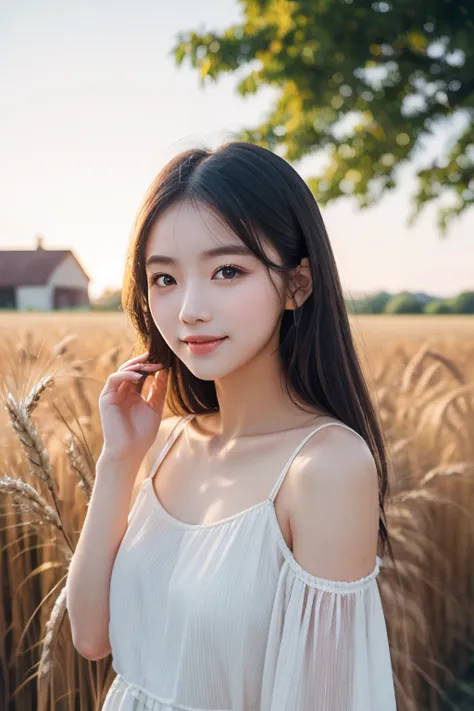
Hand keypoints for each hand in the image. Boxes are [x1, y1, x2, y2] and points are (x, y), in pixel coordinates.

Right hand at [98, 351, 168, 465]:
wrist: (130, 451)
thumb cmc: (142, 433)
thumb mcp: (155, 407)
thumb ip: (158, 390)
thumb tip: (164, 372)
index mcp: (132, 394)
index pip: (139, 374)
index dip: (150, 366)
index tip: (163, 363)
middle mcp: (121, 392)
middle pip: (130, 369)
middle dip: (143, 363)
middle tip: (156, 359)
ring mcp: (113, 394)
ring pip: (121, 371)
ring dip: (135, 366)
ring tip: (149, 366)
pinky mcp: (106, 398)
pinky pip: (114, 379)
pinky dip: (126, 374)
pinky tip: (138, 375)